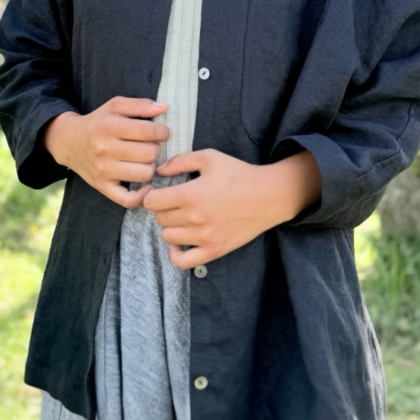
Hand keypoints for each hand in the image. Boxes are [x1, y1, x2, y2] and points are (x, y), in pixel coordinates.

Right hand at [43, 96, 169, 208]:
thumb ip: (140, 104)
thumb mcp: (115, 105)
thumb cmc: (99, 122)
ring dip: (150, 166)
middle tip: (149, 145)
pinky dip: (142, 195)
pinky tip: (145, 185)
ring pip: (145, 174)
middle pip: (150, 153)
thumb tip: (164, 107)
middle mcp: (104, 149)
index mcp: (109, 126)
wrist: (69, 142)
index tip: (161, 132)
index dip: (162, 132)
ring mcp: (103, 170)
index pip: (148, 131)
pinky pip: (128, 200)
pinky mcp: (102, 187)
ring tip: (143, 160)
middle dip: (156, 148)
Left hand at [141, 148, 292, 269]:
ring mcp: (204, 237)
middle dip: (163, 208)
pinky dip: (176, 253)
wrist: (268, 196)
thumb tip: (159, 171)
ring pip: (168, 237)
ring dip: (170, 226)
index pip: (151, 202)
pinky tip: (182, 241)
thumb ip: (180, 161)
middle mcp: (194, 218)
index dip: (151, 195)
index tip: (158, 191)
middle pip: (159, 218)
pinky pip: (182, 262)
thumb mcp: (209, 157)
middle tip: (174, 201)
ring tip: (182, 217)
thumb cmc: (239, 174)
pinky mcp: (214, 250)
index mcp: (190, 194)